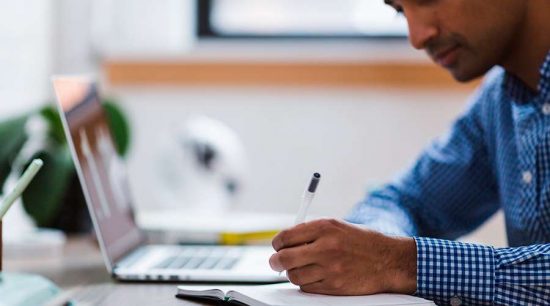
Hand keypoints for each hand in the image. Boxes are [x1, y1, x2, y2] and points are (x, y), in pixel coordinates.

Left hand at [269, 219, 416, 294]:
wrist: (388, 261)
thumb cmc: (362, 242)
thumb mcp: (337, 226)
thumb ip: (311, 232)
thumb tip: (285, 241)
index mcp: (325, 227)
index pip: (286, 236)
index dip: (277, 243)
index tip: (277, 246)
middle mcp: (326, 247)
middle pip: (284, 258)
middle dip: (276, 261)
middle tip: (276, 262)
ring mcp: (330, 268)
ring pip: (293, 276)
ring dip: (292, 273)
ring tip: (301, 268)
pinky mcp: (334, 286)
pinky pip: (307, 287)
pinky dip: (306, 283)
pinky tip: (314, 276)